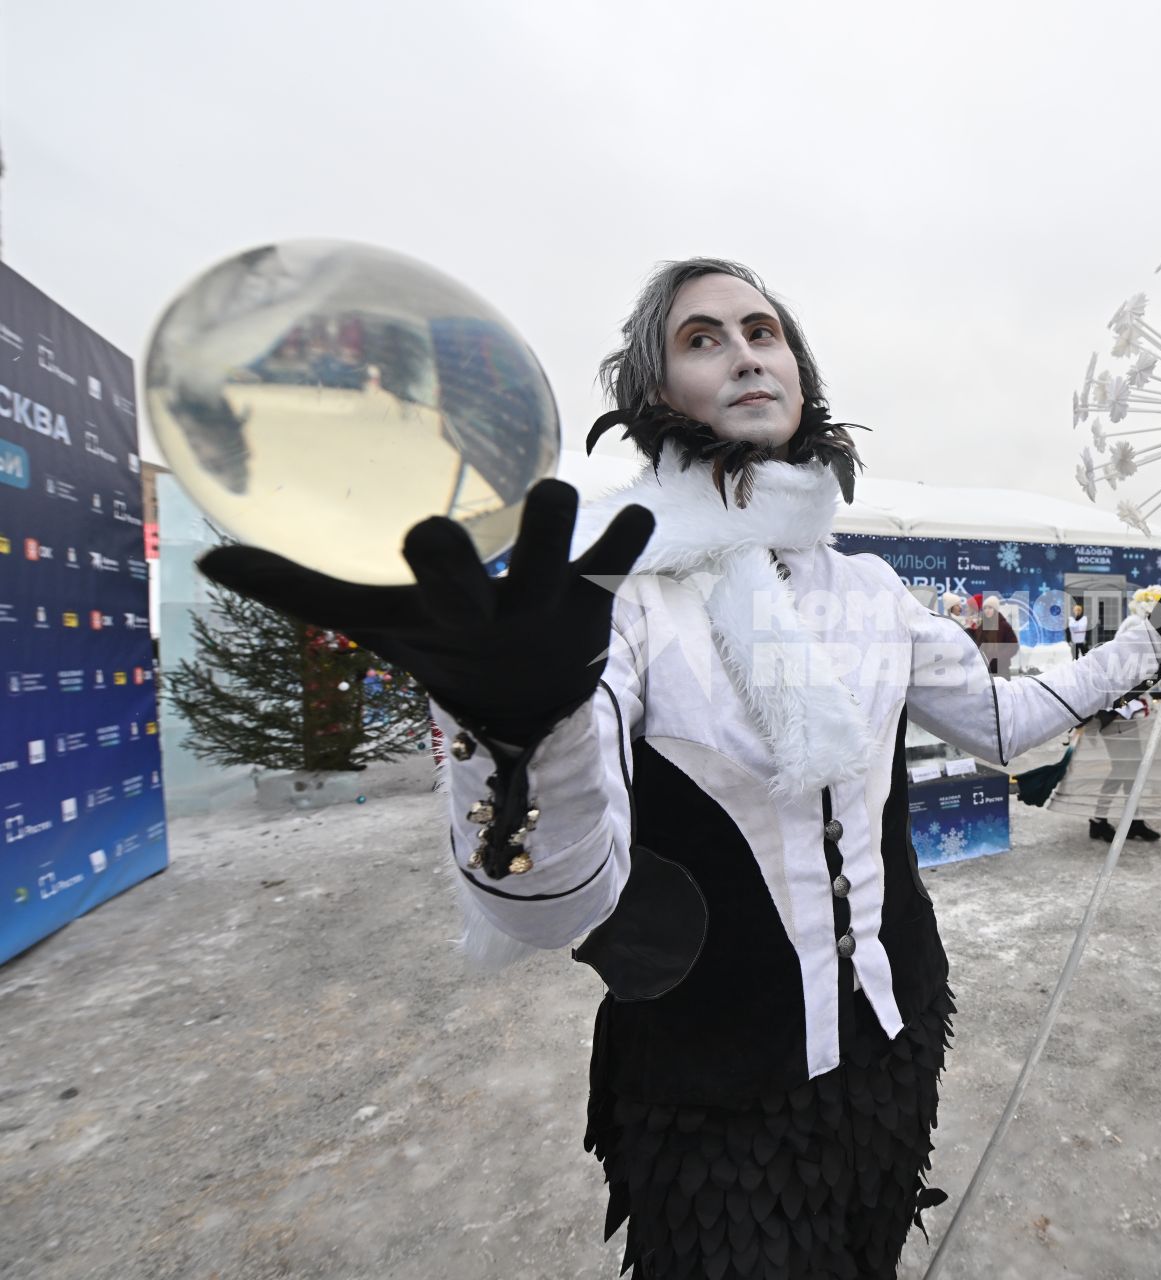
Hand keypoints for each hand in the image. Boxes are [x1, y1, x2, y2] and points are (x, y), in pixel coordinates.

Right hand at [198, 480, 654, 744]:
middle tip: (482, 513)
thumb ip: (294, 591)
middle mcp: (500, 608)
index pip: (413, 582)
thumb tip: (207, 562)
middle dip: (487, 543)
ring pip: (568, 547)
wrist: (523, 703)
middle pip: (496, 568)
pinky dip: (629, 532)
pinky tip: (634, 509)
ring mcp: (553, 600)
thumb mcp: (371, 623)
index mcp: (442, 611)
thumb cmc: (436, 642)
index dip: (425, 555)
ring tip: (554, 492)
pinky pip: (623, 554)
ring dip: (559, 517)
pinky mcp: (599, 594)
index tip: (414, 534)